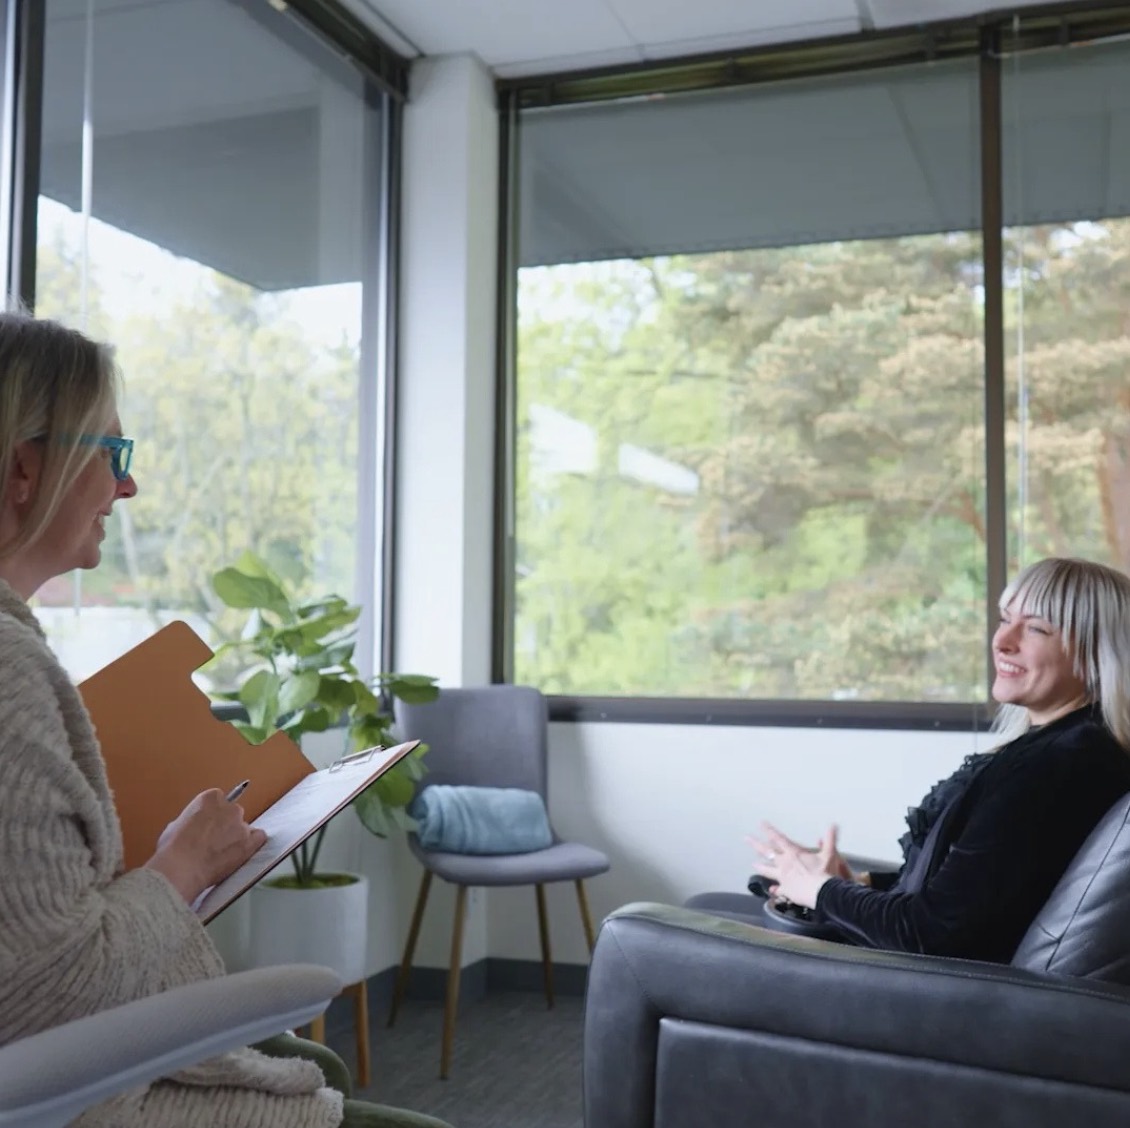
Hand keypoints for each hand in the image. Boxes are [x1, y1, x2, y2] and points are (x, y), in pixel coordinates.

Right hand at [145, 789, 266, 902]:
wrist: (182, 866)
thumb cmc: (173, 848)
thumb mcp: (176, 825)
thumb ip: (192, 820)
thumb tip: (194, 828)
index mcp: (210, 798)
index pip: (217, 801)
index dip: (211, 816)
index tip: (206, 827)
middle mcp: (230, 807)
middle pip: (232, 813)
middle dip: (225, 826)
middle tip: (213, 842)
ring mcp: (241, 824)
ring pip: (243, 828)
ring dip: (235, 837)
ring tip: (222, 854)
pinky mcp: (249, 842)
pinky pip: (259, 837)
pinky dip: (253, 843)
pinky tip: (242, 851)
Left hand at [747, 822, 846, 908]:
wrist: (822, 894)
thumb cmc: (825, 874)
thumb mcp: (830, 854)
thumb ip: (830, 839)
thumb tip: (833, 826)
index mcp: (793, 853)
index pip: (778, 838)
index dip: (769, 830)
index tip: (761, 824)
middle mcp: (785, 863)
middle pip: (767, 851)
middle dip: (756, 844)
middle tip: (746, 838)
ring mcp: (783, 877)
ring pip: (767, 870)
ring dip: (760, 867)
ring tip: (753, 864)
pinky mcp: (786, 890)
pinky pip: (778, 889)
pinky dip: (775, 889)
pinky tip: (772, 890)